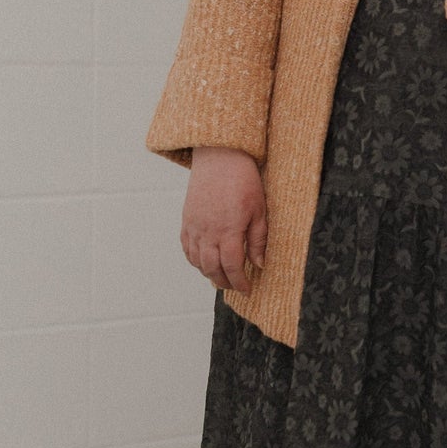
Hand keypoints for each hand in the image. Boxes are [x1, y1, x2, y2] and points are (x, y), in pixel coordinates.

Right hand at [180, 145, 267, 291]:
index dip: (239, 282)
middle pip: (212, 268)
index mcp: (228, 231)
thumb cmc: (243, 181)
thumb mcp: (259, 211)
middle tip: (235, 286)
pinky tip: (204, 262)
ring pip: (197, 261)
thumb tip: (259, 264)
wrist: (220, 158)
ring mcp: (194, 227)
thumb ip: (258, 240)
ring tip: (221, 278)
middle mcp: (208, 232)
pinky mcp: (186, 220)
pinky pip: (187, 248)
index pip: (232, 267)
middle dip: (225, 282)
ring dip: (209, 273)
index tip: (247, 289)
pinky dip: (194, 260)